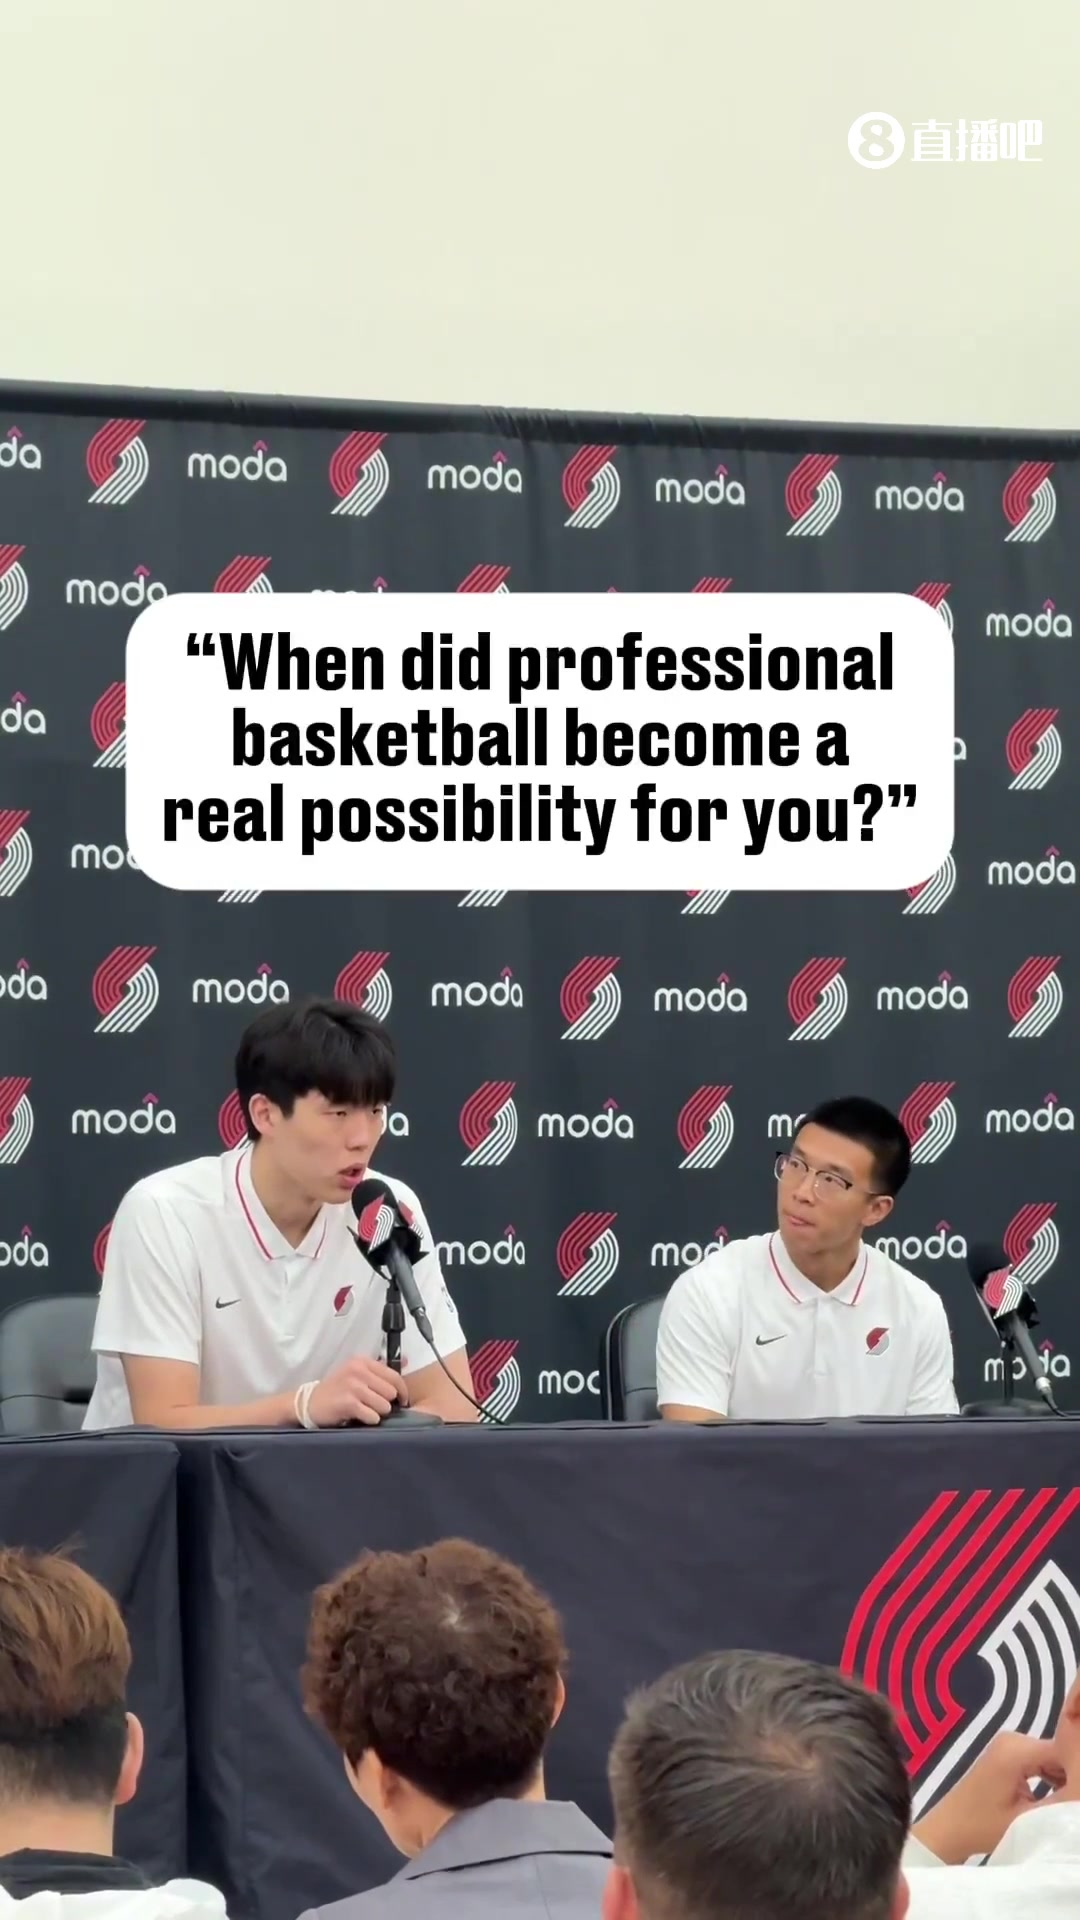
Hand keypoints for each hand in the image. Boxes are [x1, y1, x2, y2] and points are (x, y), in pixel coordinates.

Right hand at [308, 1357, 408, 1427]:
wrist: (310, 1403)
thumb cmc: (337, 1389)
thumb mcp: (356, 1373)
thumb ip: (379, 1370)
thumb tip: (406, 1361)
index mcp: (363, 1361)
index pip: (394, 1376)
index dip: (402, 1391)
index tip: (402, 1401)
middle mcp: (358, 1370)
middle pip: (391, 1392)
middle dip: (388, 1403)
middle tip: (377, 1407)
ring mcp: (352, 1386)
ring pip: (384, 1405)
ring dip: (378, 1412)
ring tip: (367, 1411)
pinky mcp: (348, 1402)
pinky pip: (372, 1416)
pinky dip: (369, 1419)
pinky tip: (361, 1417)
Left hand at [911, 1729, 1065, 1862]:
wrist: (950, 1829)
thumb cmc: (984, 1827)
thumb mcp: (1029, 1819)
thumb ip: (1061, 1801)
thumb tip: (1079, 1791)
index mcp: (1017, 1750)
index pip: (1065, 1752)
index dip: (1078, 1772)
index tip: (1079, 1796)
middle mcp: (1014, 1739)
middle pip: (1059, 1752)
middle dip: (1073, 1775)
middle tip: (1075, 1801)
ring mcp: (1010, 1745)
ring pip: (1052, 1758)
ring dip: (1064, 1779)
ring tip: (1067, 1802)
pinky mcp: (1009, 1755)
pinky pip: (1041, 1761)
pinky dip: (1052, 1778)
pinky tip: (1057, 1799)